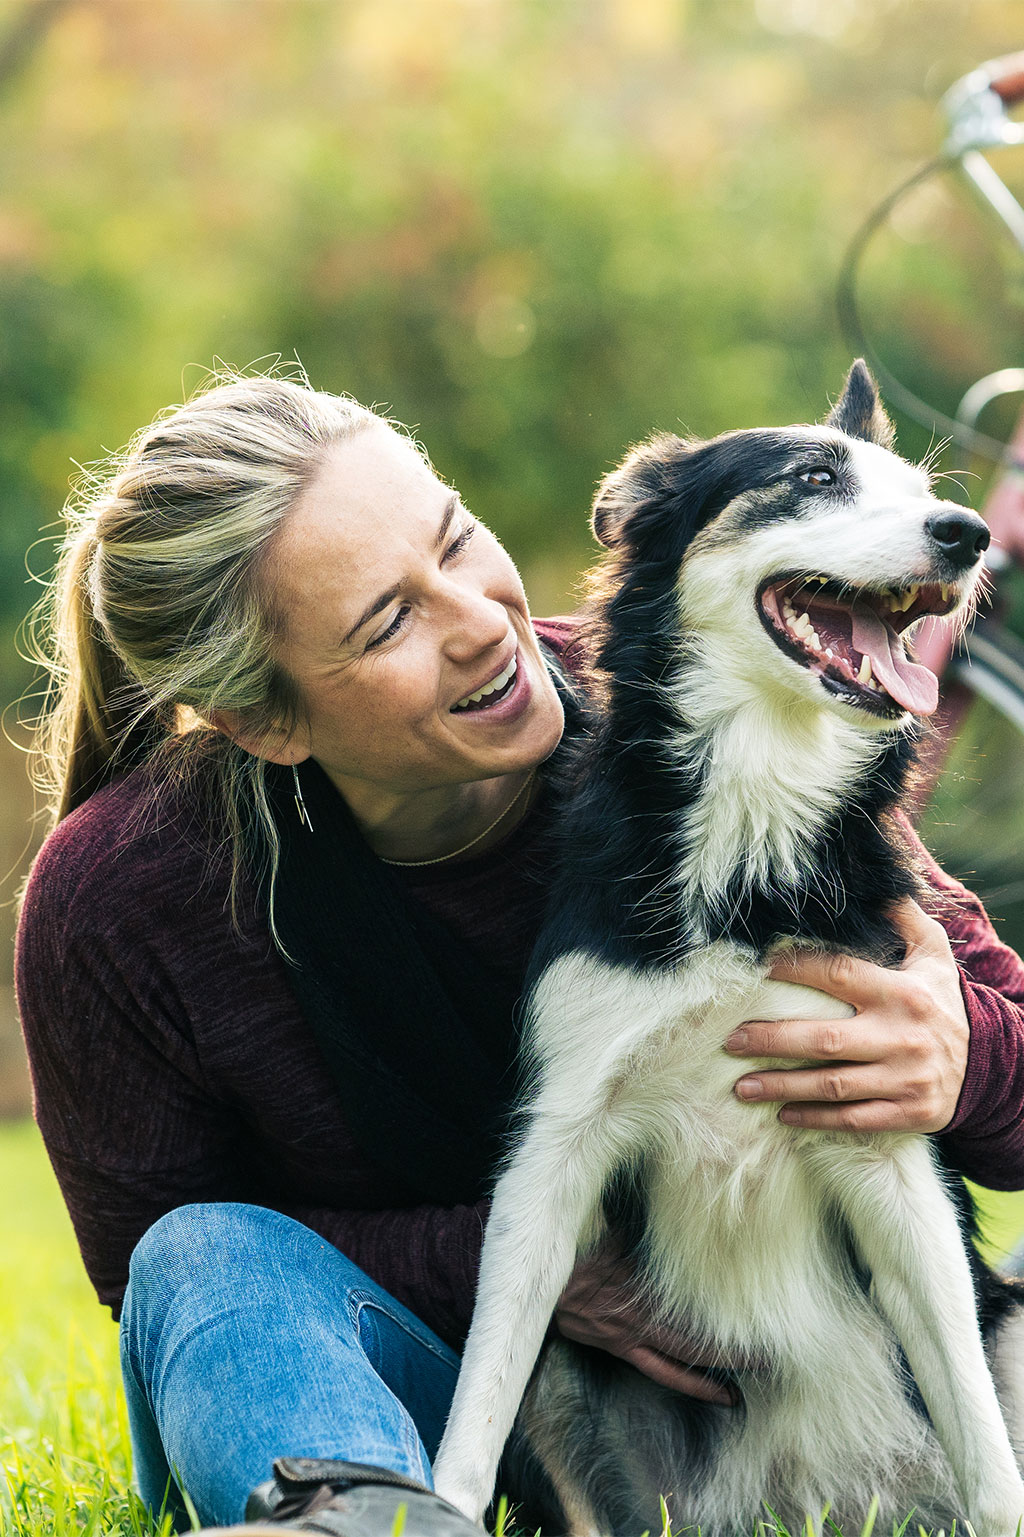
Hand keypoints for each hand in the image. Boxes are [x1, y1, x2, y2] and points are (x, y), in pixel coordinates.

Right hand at [555, 1238, 751, 1404]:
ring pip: (680, 1366)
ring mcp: (630, 1340)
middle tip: (767, 1359)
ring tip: (742, 1391)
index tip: (759, 1317)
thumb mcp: (612, 1229)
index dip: (726, 1317)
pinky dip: (687, 1382)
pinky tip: (710, 1392)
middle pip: (695, 1344)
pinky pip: (659, 1371)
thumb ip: (643, 1223)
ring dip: (712, 1379)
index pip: (694, 1310)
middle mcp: (640, 1322)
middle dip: (732, 1354)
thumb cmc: (579, 1251)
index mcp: (642, 1292)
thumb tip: (679, 1202)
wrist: (541, 1281)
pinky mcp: (620, 1349)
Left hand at [724, 897, 969, 1133]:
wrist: (989, 1064)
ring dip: (781, 1086)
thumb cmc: (941, 1001)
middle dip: (772, 1040)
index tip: (754, 970)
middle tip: (730, 1040)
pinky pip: (853, 1119)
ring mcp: (904, 1079)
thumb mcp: (932, 954)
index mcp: (902, 993)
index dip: (793, 969)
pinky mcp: (907, 1114)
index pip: (838, 975)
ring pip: (832, 1085)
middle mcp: (901, 1037)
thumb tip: (873, 885)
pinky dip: (815, 1119)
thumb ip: (902, 918)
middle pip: (825, 1039)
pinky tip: (782, 1114)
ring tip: (741, 1085)